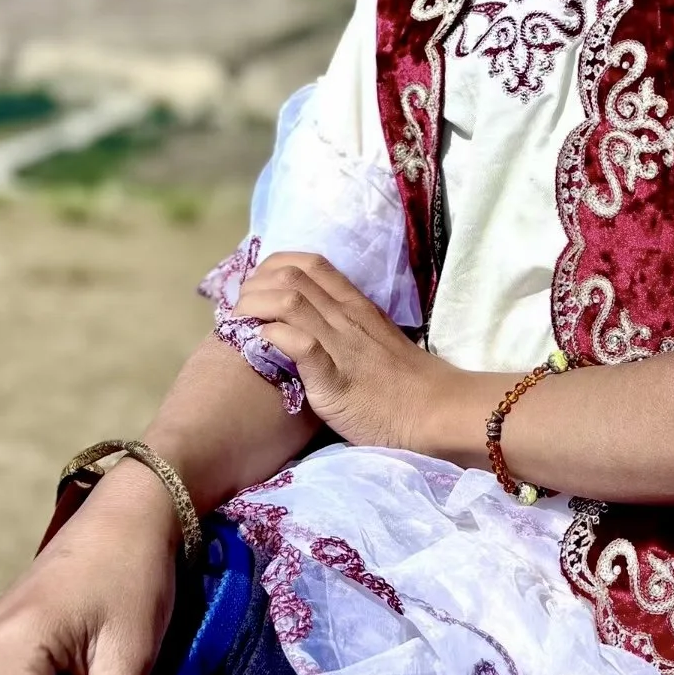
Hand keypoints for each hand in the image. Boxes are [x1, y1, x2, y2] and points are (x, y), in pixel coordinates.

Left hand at [236, 251, 459, 450]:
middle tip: (239, 311)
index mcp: (356, 304)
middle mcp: (346, 315)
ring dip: (254, 308)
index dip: (273, 268)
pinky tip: (262, 348)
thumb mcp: (375, 340)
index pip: (310, 263)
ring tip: (240, 327)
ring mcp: (340, 344)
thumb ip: (346, 327)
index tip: (257, 290)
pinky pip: (299, 344)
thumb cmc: (404, 383)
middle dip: (254, 286)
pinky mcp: (334, 379)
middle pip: (291, 275)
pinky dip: (273, 338)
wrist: (433, 411)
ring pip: (289, 300)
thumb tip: (311, 323)